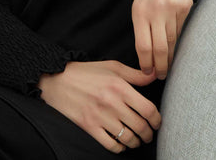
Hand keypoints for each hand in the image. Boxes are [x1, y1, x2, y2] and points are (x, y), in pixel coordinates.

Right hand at [38, 60, 160, 153]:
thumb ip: (135, 74)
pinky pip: (111, 144)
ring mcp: (100, 116)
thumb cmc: (86, 72)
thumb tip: (154, 76)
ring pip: (128, 138)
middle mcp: (112, 102)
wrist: (58, 80)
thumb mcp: (112, 67)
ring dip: (136, 142)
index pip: (148, 109)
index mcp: (120, 86)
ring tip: (137, 140)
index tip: (157, 122)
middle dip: (148, 134)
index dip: (157, 119)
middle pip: (140, 126)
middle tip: (149, 134)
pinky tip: (121, 143)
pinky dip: (120, 147)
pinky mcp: (89, 127)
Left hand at [132, 0, 192, 78]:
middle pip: (158, 48)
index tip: (147, 71)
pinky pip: (182, 29)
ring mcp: (172, 10)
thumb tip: (146, 48)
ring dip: (170, 57)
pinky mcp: (186, 7)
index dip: (145, 63)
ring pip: (171, 41)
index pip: (142, 45)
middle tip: (160, 76)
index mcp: (139, 10)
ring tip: (168, 66)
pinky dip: (179, 40)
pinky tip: (177, 48)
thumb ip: (142, 21)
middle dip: (159, 66)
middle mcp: (155, 11)